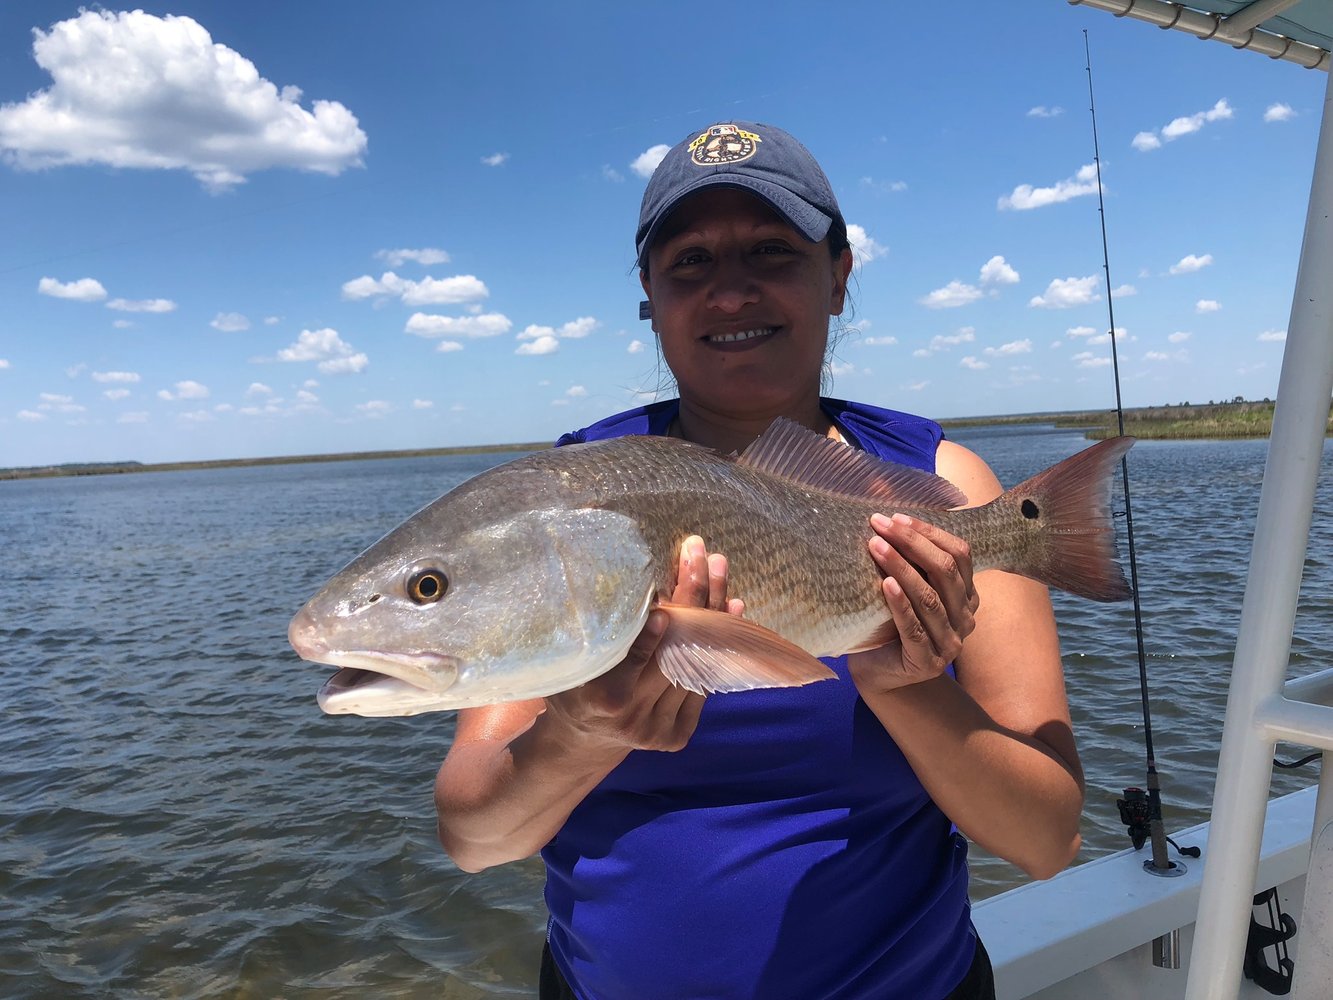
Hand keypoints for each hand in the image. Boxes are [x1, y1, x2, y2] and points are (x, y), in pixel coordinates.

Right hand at [540, 536, 741, 752]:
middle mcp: (634, 717)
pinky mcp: (678, 735)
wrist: (584, 738)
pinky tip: (731, 606)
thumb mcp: (575, 656)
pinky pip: (706, 682)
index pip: (632, 661)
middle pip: (674, 652)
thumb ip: (600, 631)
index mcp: (603, 698)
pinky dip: (721, 643)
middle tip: (701, 555)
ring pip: (697, 663)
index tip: (662, 609)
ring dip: (714, 612)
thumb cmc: (575, 681)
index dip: (648, 638)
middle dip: (692, 597)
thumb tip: (623, 582)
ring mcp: (659, 729)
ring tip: (718, 568)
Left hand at [848, 513, 978, 695]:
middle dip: (911, 543)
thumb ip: (912, 560)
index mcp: (967, 596)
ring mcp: (950, 643)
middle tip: (879, 524)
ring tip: (874, 545)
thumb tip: (891, 514)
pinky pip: (913, 627)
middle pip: (945, 571)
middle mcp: (965, 618)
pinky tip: (884, 583)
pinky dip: (899, 603)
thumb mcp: (907, 587)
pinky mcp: (926, 662)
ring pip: (929, 597)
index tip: (895, 517)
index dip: (929, 532)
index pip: (959, 554)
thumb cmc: (890, 622)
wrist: (880, 672)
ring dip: (900, 566)